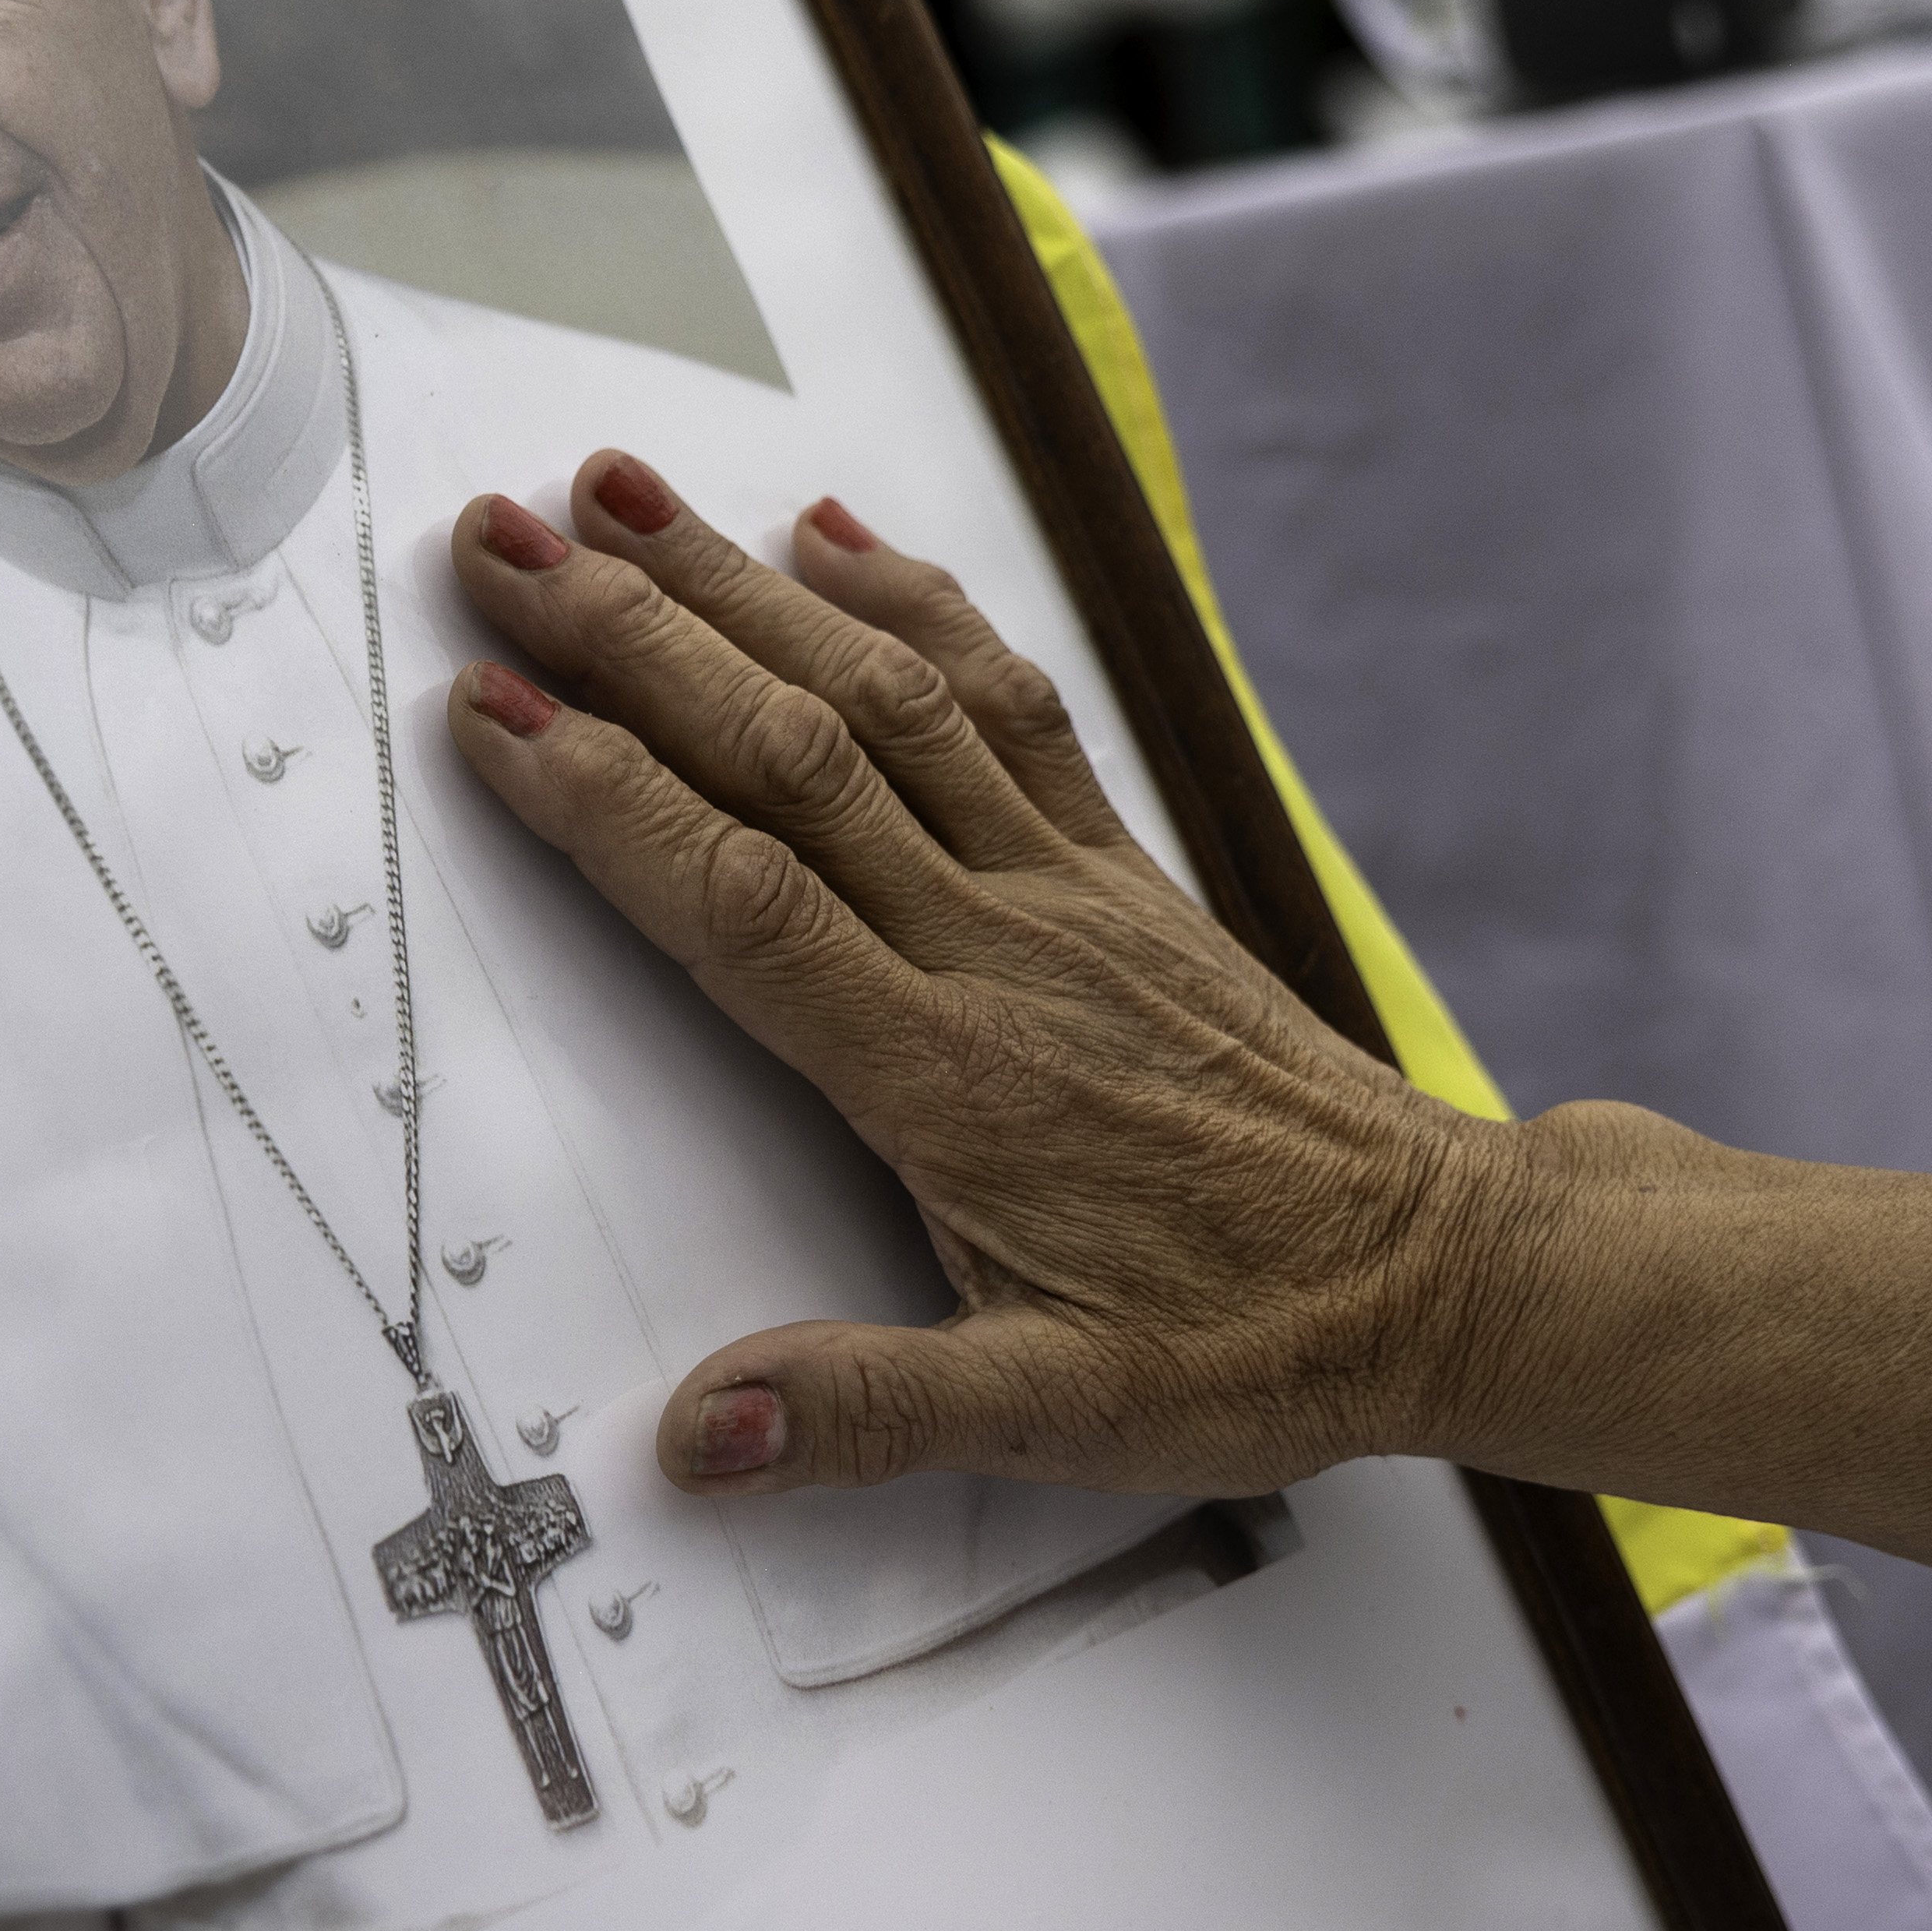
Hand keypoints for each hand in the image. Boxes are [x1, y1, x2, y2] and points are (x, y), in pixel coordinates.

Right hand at [442, 454, 1517, 1503]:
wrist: (1439, 1269)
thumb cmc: (1254, 1342)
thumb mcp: (1061, 1418)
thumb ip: (869, 1412)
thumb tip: (698, 1434)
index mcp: (950, 1077)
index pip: (741, 899)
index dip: (607, 797)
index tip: (492, 711)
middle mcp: (997, 948)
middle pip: (788, 753)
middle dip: (632, 639)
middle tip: (499, 545)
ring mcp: (1061, 889)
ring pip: (881, 696)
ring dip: (741, 586)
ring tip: (620, 496)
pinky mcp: (1115, 868)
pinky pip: (1002, 702)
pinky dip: (914, 600)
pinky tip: (832, 533)